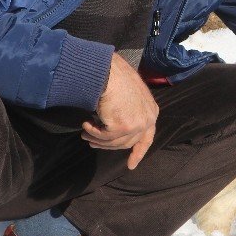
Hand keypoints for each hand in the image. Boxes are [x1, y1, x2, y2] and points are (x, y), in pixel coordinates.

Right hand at [82, 53, 158, 168]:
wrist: (108, 70)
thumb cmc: (115, 76)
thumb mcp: (128, 95)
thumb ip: (128, 111)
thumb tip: (116, 130)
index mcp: (151, 111)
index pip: (147, 138)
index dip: (138, 152)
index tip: (131, 165)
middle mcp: (148, 119)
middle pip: (127, 142)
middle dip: (108, 145)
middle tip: (91, 142)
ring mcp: (137, 124)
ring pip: (114, 142)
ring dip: (97, 139)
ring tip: (84, 133)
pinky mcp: (124, 127)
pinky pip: (104, 137)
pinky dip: (92, 132)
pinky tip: (85, 123)